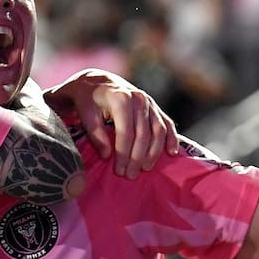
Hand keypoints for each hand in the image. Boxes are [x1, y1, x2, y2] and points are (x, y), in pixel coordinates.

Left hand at [43, 68, 178, 178]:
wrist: (99, 83)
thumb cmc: (89, 101)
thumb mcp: (86, 114)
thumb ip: (95, 134)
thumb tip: (107, 155)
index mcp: (121, 98)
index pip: (126, 132)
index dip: (123, 153)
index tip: (119, 170)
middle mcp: (139, 99)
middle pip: (143, 134)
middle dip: (138, 157)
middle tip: (130, 175)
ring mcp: (150, 103)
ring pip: (158, 130)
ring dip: (154, 152)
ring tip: (146, 168)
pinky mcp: (156, 108)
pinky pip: (167, 124)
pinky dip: (171, 138)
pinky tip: (171, 152)